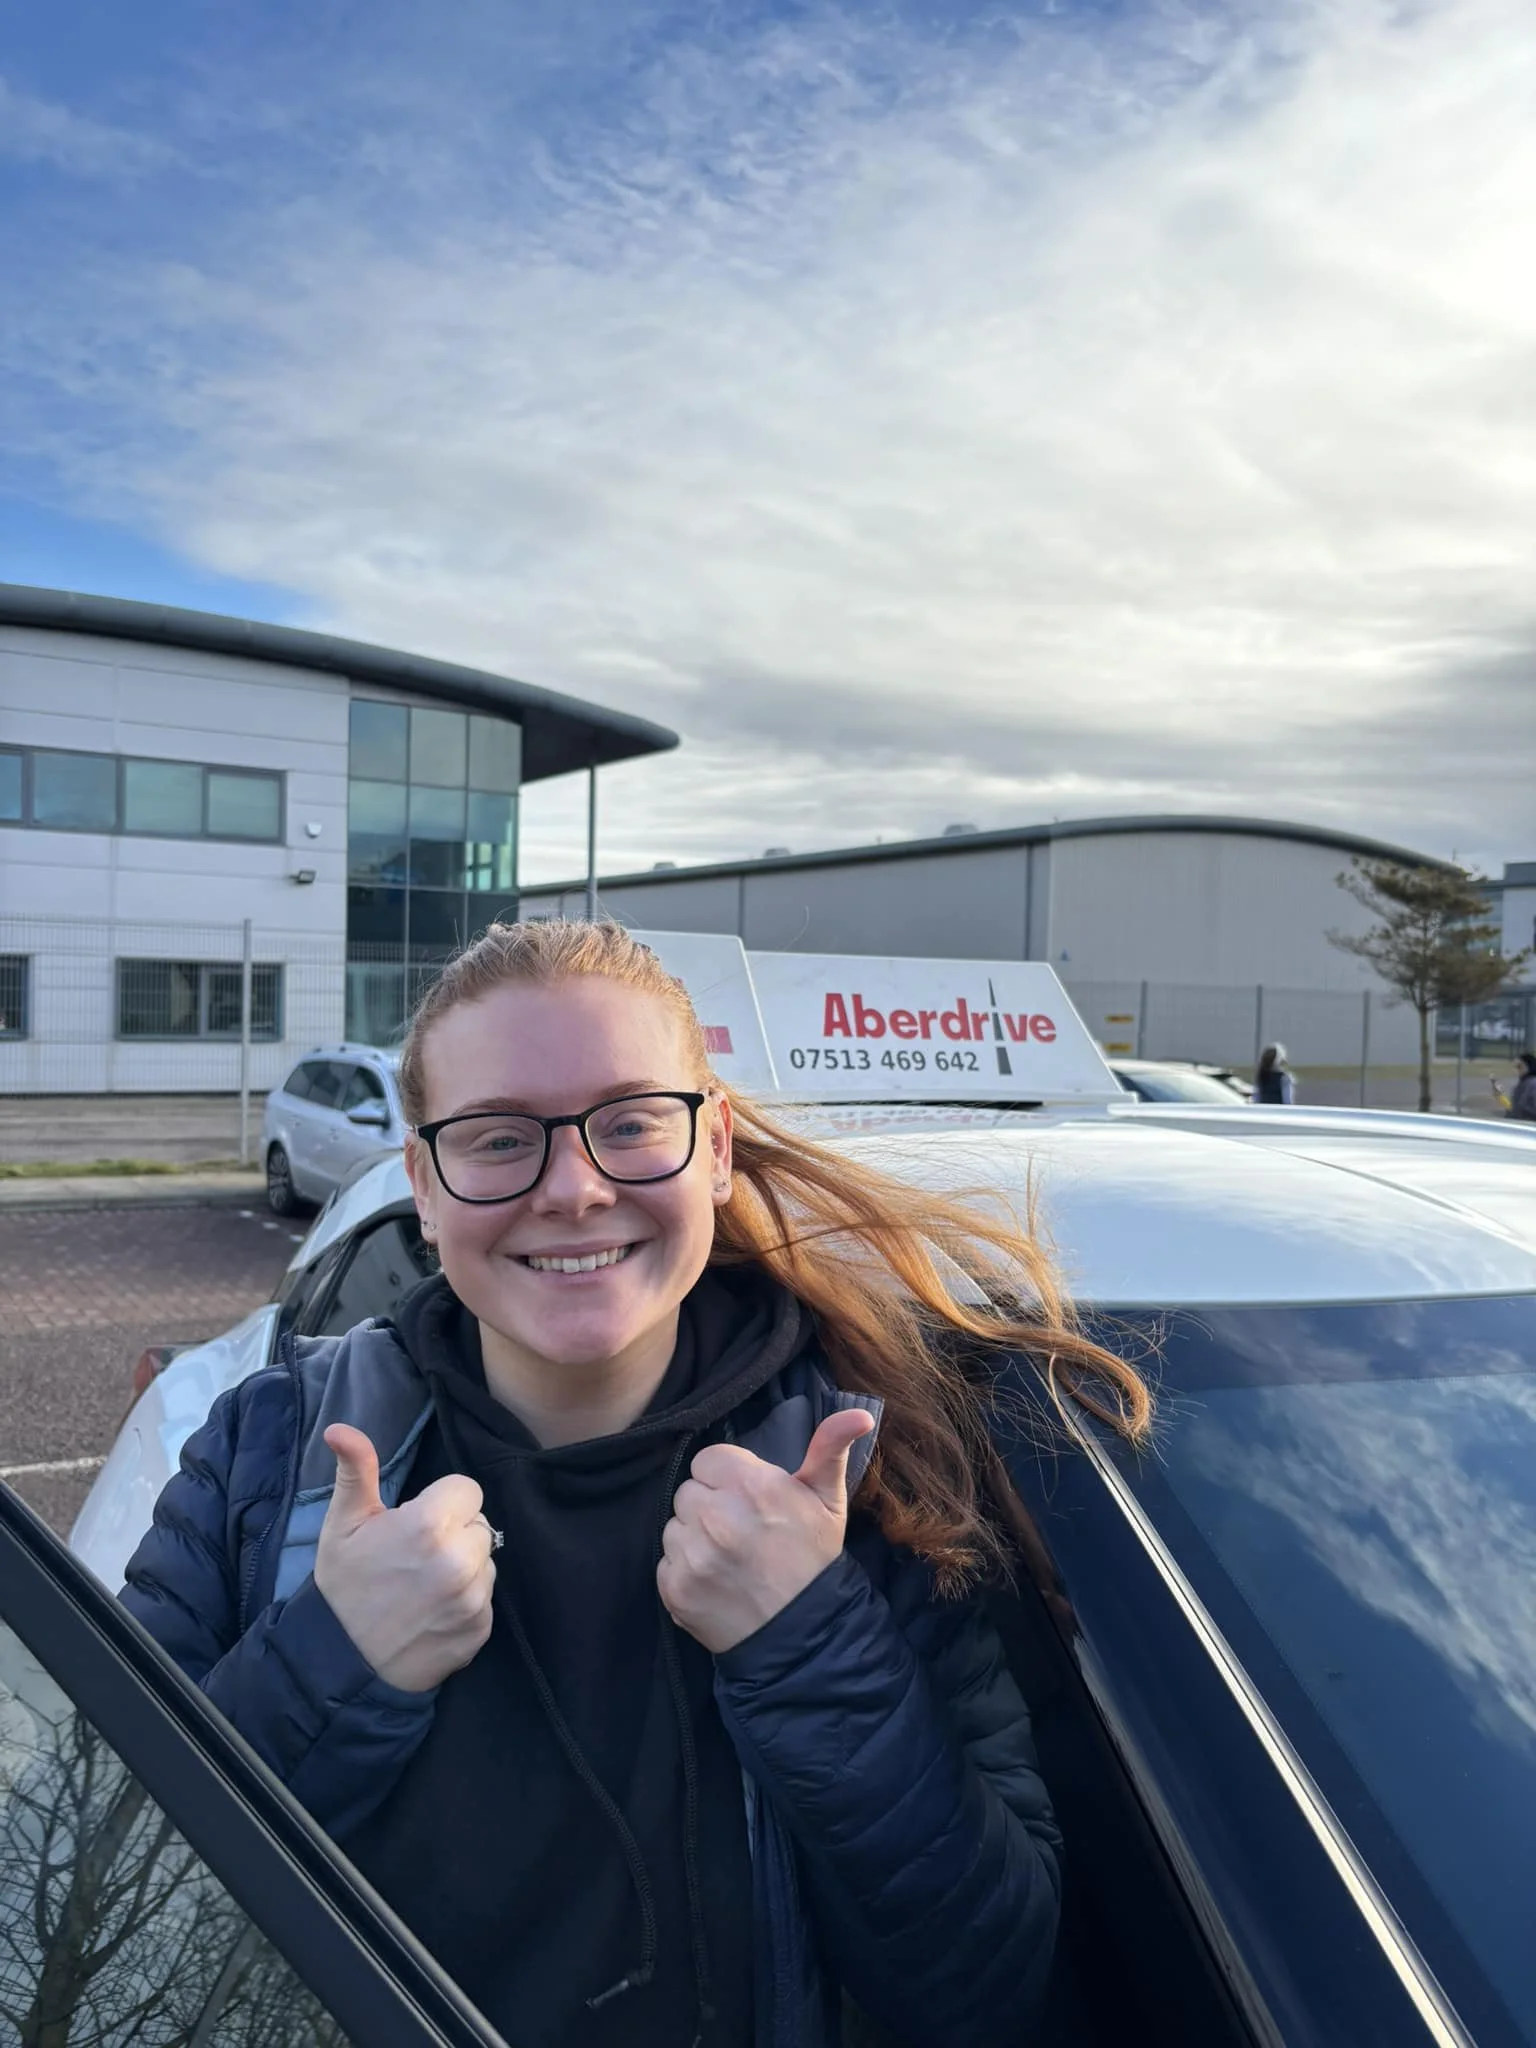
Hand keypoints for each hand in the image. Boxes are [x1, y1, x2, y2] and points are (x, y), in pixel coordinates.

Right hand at [313, 1424, 495, 1691]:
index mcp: (428, 1525)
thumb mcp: (343, 1525)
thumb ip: (356, 1471)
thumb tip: (339, 1428)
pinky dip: (467, 1601)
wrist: (341, 1663)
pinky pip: (486, 1598)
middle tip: (417, 1556)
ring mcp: (473, 1599)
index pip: (467, 1490)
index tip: (416, 1523)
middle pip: (480, 1523)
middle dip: (455, 1533)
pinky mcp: (481, 1630)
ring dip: (465, 1566)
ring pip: (486, 1560)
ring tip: (425, 1584)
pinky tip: (434, 1611)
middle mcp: (459, 1560)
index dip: (442, 1503)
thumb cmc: (342, 1587)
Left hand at [658, 1411, 874, 1653]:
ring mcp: (692, 1554)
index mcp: (752, 1486)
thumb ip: (830, 1449)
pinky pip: (665, 1561)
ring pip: (674, 1525)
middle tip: (739, 1529)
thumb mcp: (828, 1501)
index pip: (708, 1460)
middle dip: (709, 1505)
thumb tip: (859, 1413)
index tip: (747, 1499)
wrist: (805, 1636)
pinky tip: (714, 1579)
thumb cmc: (814, 1560)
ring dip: (694, 1537)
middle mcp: (717, 1516)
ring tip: (727, 1556)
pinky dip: (683, 1569)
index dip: (727, 1478)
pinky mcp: (675, 1588)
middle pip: (688, 1491)